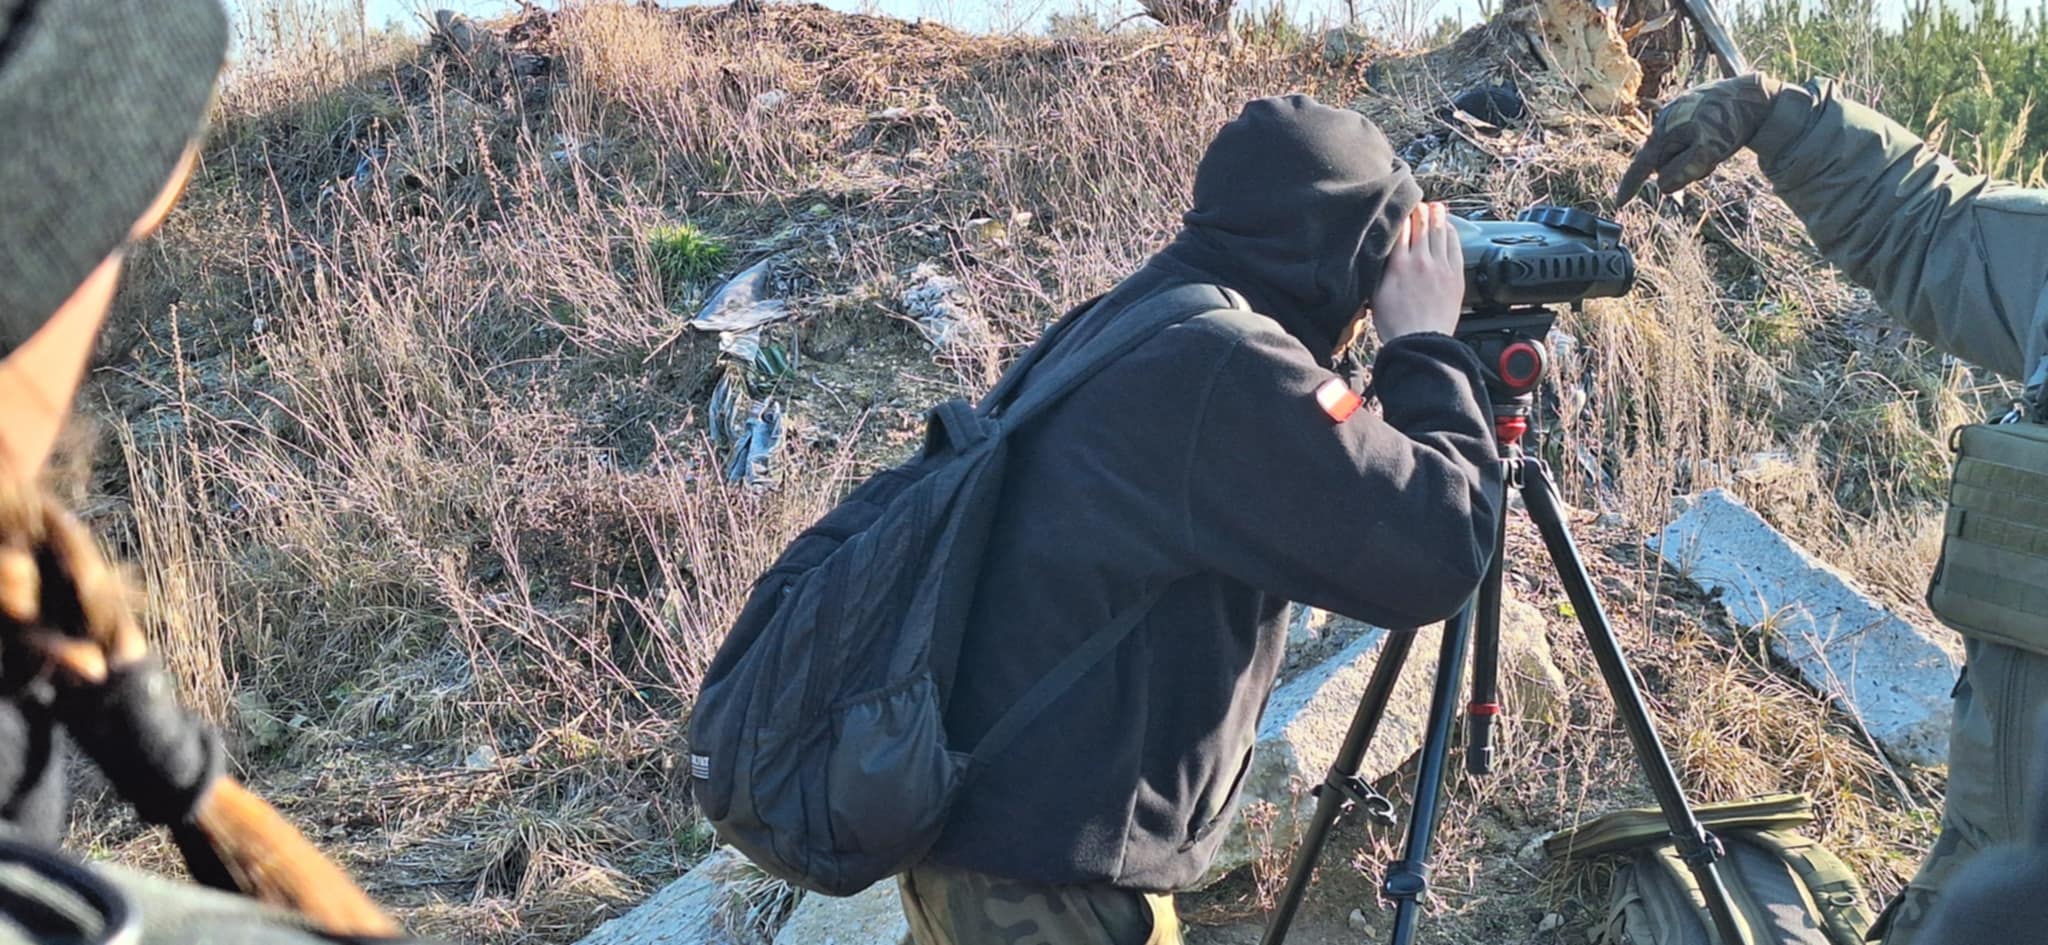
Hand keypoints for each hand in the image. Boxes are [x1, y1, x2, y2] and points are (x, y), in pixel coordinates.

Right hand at [1371, 202, 1462, 341]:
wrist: (1421, 342)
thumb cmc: (1396, 323)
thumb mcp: (1376, 294)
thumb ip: (1380, 269)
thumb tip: (1381, 250)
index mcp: (1397, 265)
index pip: (1402, 228)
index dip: (1402, 214)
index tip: (1402, 209)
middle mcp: (1420, 261)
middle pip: (1422, 224)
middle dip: (1420, 210)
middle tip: (1419, 204)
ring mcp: (1440, 266)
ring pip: (1440, 230)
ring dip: (1437, 215)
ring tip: (1435, 207)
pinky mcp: (1455, 275)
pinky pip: (1455, 245)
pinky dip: (1451, 232)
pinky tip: (1448, 227)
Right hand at [1616, 73, 1783, 206]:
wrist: (1752, 95)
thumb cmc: (1729, 122)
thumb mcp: (1708, 151)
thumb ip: (1683, 171)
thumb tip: (1662, 186)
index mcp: (1664, 133)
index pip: (1641, 166)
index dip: (1630, 185)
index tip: (1619, 203)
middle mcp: (1665, 123)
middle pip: (1663, 163)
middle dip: (1681, 169)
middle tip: (1710, 162)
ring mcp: (1677, 117)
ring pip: (1677, 153)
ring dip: (1694, 160)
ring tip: (1718, 146)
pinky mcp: (1690, 114)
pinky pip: (1687, 141)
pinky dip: (1699, 148)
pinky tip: (1719, 137)